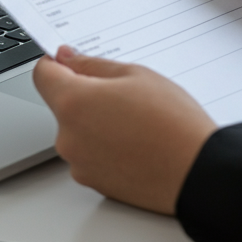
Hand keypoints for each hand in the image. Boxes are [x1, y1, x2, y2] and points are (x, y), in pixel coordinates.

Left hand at [34, 47, 216, 214]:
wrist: (199, 174)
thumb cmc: (173, 123)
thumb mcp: (135, 75)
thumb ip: (92, 65)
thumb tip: (67, 58)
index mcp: (73, 103)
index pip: (42, 74)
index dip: (57, 64)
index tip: (73, 62)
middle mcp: (67, 137)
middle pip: (62, 105)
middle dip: (85, 95)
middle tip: (124, 95)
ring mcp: (79, 163)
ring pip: (77, 131)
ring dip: (96, 123)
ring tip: (136, 123)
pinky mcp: (93, 183)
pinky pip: (90, 155)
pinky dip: (105, 147)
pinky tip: (136, 144)